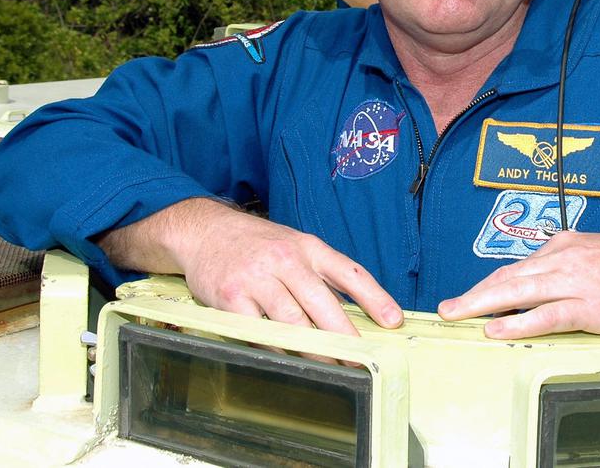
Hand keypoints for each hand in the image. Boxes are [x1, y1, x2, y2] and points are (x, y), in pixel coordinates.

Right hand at [102, 198, 402, 335]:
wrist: (205, 230)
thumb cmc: (257, 245)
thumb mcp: (295, 247)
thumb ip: (322, 276)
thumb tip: (357, 313)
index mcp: (309, 247)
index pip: (350, 271)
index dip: (375, 297)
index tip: (393, 321)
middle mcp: (286, 259)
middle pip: (322, 303)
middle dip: (345, 336)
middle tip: (362, 361)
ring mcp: (258, 277)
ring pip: (292, 321)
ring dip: (314, 350)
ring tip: (332, 369)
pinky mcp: (231, 296)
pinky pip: (257, 330)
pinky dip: (273, 348)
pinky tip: (286, 359)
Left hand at [436, 229, 599, 338]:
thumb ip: (574, 267)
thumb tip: (549, 284)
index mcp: (567, 247)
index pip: (517, 267)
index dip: (489, 283)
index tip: (469, 295)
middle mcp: (565, 259)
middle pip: (508, 277)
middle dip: (474, 293)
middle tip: (446, 308)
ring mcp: (577, 281)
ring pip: (518, 291)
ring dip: (482, 304)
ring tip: (457, 315)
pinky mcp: (592, 305)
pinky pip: (547, 314)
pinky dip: (518, 321)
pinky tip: (497, 328)